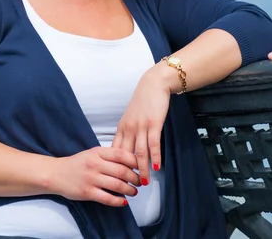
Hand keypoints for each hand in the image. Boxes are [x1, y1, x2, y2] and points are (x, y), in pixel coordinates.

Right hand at [51, 147, 139, 206]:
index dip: (135, 161)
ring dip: (129, 190)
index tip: (141, 166)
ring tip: (134, 191)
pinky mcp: (87, 192)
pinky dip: (118, 201)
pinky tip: (123, 201)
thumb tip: (130, 161)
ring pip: (117, 185)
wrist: (56, 173)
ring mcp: (91, 179)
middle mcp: (95, 164)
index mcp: (97, 152)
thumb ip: (109, 156)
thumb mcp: (93, 153)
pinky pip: (107, 198)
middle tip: (140, 181)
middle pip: (122, 171)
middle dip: (135, 178)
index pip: (121, 154)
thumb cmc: (77, 163)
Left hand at [112, 68, 171, 188]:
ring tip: (143, 182)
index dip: (115, 166)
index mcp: (122, 128)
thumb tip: (126, 150)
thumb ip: (128, 132)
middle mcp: (129, 129)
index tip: (116, 179)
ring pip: (139, 152)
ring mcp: (141, 126)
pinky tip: (157, 167)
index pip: (115, 151)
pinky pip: (153, 143)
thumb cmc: (143, 102)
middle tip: (129, 187)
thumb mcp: (131, 117)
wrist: (153, 84)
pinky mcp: (153, 124)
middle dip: (127, 172)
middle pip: (125, 155)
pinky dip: (155, 157)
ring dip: (141, 169)